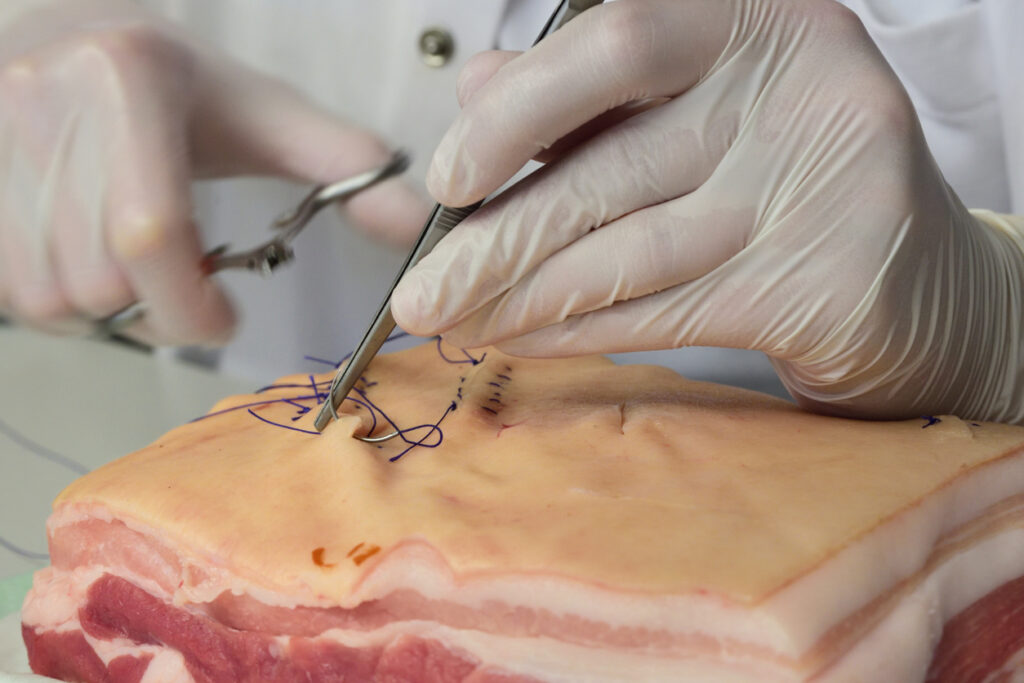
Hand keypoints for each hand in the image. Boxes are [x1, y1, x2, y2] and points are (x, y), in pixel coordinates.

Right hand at [0, 0, 426, 344]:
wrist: (70, 36)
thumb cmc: (178, 87)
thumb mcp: (265, 114)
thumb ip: (345, 164)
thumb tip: (419, 223)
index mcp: (129, 76)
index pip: (150, 232)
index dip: (191, 304)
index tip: (224, 315)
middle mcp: (42, 100)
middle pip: (100, 281)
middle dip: (156, 309)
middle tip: (185, 285)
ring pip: (48, 298)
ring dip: (107, 310)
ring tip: (136, 266)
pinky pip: (8, 291)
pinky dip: (57, 299)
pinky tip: (84, 256)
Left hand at [391, 0, 1023, 422]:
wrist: (920, 283)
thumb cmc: (785, 182)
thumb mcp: (698, 112)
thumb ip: (593, 96)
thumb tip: (477, 84)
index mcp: (757, 21)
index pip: (617, 43)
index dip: (520, 111)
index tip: (450, 178)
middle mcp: (797, 87)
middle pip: (612, 162)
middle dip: (497, 237)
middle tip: (421, 291)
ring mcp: (822, 184)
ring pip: (629, 248)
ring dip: (523, 296)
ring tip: (455, 322)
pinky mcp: (825, 282)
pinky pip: (666, 311)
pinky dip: (581, 330)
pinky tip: (524, 340)